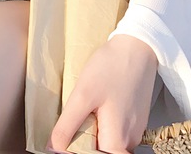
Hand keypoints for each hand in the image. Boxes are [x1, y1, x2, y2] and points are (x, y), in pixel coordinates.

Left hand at [47, 34, 157, 153]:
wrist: (137, 46)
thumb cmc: (111, 67)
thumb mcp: (82, 94)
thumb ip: (67, 126)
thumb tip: (53, 149)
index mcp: (117, 141)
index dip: (75, 151)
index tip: (67, 137)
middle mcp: (130, 142)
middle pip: (101, 151)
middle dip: (84, 142)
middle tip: (78, 119)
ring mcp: (135, 131)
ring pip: (108, 143)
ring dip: (94, 133)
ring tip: (88, 109)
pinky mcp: (136, 120)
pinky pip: (116, 132)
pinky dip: (104, 125)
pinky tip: (99, 105)